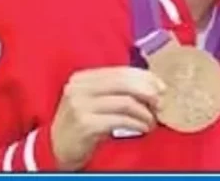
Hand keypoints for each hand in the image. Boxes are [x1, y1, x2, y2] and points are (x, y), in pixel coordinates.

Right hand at [50, 67, 165, 170]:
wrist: (58, 147)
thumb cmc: (84, 123)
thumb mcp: (96, 100)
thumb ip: (117, 90)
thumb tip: (153, 86)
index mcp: (83, 77)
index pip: (121, 71)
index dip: (145, 78)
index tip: (161, 87)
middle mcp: (79, 88)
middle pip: (124, 83)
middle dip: (148, 92)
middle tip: (160, 104)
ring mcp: (80, 106)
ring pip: (125, 102)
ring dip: (145, 112)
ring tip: (151, 121)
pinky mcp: (85, 124)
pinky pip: (121, 120)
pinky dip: (137, 124)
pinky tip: (143, 128)